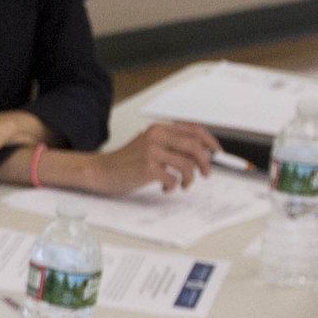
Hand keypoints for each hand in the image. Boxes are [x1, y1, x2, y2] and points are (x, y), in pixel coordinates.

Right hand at [81, 121, 221, 195]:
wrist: (100, 171)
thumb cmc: (126, 162)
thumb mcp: (148, 145)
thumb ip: (170, 145)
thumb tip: (201, 155)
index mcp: (158, 129)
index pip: (193, 130)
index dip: (210, 142)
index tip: (217, 153)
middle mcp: (156, 137)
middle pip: (195, 146)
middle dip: (206, 162)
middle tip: (206, 173)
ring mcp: (151, 152)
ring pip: (187, 164)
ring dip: (190, 178)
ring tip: (183, 184)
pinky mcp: (147, 168)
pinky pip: (173, 178)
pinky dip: (174, 186)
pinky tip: (166, 188)